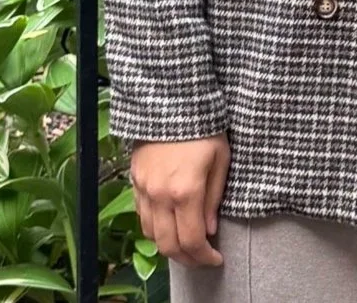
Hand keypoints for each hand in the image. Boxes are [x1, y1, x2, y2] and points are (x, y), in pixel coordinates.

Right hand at [130, 135, 229, 267]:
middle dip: (187, 259)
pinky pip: (141, 215)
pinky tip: (168, 224)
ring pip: (151, 234)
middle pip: (168, 246)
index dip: (204, 258)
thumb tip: (209, 230)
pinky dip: (154, 228)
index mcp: (186, 191)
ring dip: (169, 246)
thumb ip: (214, 197)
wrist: (172, 98)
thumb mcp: (221, 158)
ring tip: (186, 243)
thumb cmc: (205, 125)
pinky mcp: (135, 179)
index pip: (192, 241)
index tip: (216, 259)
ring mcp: (144, 188)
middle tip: (202, 258)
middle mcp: (160, 195)